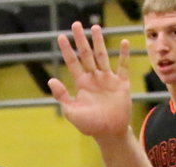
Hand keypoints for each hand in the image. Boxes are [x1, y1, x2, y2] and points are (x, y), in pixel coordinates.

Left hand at [47, 23, 131, 139]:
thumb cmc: (90, 125)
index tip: (61, 37)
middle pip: (86, 55)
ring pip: (102, 56)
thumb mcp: (71, 111)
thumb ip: (62, 96)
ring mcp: (108, 79)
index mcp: (81, 84)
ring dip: (99, 42)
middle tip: (76, 24)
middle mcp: (94, 78)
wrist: (109, 133)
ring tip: (95, 27)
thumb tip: (51, 80)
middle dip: (81, 40)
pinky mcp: (121, 84)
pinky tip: (123, 42)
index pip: (72, 63)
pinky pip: (123, 66)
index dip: (66, 50)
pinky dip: (124, 55)